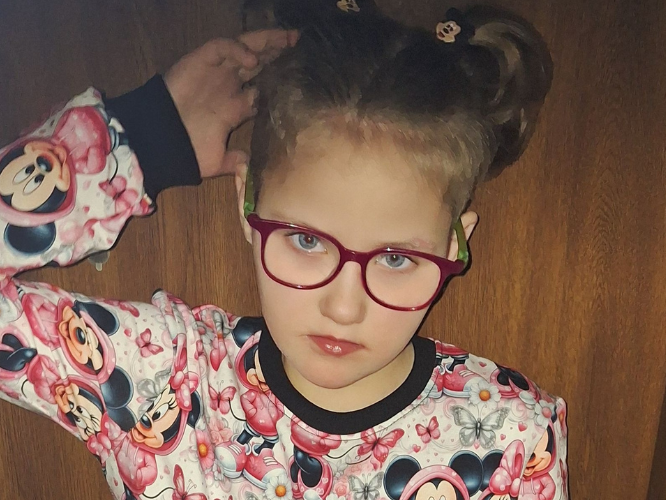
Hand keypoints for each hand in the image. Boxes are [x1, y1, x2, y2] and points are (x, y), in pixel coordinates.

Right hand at [164, 30, 297, 177]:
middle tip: (298, 45)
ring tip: (287, 39)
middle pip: (259, 65)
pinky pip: (222, 47)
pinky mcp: (200, 61)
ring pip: (245, 49)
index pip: (263, 90)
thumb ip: (236, 162)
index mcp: (234, 108)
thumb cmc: (185, 152)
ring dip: (266, 43)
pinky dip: (237, 49)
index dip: (280, 83)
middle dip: (278, 54)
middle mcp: (228, 87)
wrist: (158, 143)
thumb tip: (253, 169)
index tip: (300, 78)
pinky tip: (252, 59)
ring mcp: (215, 73)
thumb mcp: (217, 162)